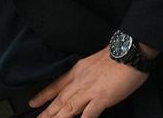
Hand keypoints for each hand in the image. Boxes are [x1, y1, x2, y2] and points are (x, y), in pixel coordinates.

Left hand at [29, 48, 148, 116]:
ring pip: (69, 108)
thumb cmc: (117, 55)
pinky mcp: (102, 98)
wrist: (129, 50)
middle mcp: (80, 81)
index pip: (57, 85)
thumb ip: (88, 72)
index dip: (44, 95)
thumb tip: (86, 81)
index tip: (33, 103)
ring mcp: (90, 90)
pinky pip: (89, 114)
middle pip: (60, 99)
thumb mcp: (95, 61)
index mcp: (78, 71)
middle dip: (47, 112)